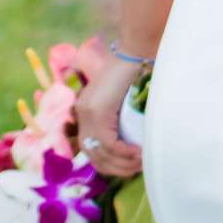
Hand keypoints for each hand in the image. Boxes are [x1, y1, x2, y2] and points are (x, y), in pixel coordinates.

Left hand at [75, 56, 144, 179]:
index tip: (127, 167)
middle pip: (92, 155)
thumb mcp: (121, 99)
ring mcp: (88, 113)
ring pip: (101, 152)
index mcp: (85, 111)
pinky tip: (139, 154)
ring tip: (140, 164)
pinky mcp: (98, 112)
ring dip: (122, 163)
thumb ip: (118, 117)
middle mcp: (82, 114)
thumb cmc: (134, 71)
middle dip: (115, 168)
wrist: (133, 52)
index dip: (107, 163)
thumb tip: (132, 140)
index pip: (89, 148)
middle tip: (136, 170)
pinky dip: (124, 153)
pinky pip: (109, 143)